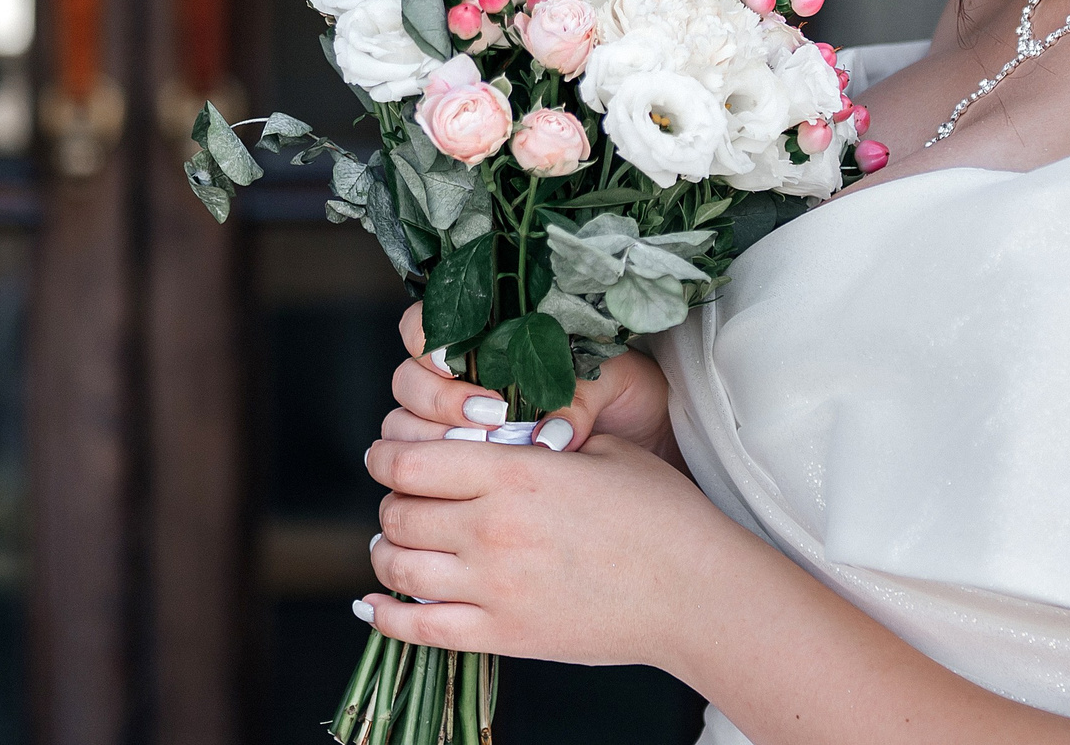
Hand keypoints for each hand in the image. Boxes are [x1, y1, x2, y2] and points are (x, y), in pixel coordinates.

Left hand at [361, 431, 749, 666]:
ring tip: (393, 545)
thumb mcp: (601, 452)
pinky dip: (385, 618)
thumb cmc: (660, 513)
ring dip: (385, 553)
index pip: (410, 460)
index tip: (386, 454)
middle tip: (400, 501)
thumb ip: (535, 440)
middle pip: (397, 513)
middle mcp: (493, 528)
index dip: (386, 455)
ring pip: (398, 569)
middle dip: (389, 503)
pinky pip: (420, 630)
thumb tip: (490, 433)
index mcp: (513, 472)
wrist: (696, 592)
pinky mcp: (505, 636)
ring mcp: (495, 588)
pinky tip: (373, 606)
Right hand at [383, 302, 678, 462]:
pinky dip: (439, 482)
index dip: (428, 341)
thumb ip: (578, 393)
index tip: (455, 362)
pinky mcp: (463, 476)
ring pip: (404, 428)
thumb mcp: (615, 381)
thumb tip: (547, 435)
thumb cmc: (628, 400)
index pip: (426, 326)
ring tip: (489, 453)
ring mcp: (455, 431)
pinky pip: (425, 478)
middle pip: (407, 382)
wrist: (648, 450)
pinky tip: (476, 488)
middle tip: (490, 417)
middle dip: (438, 400)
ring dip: (435, 442)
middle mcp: (461, 383)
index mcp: (489, 340)